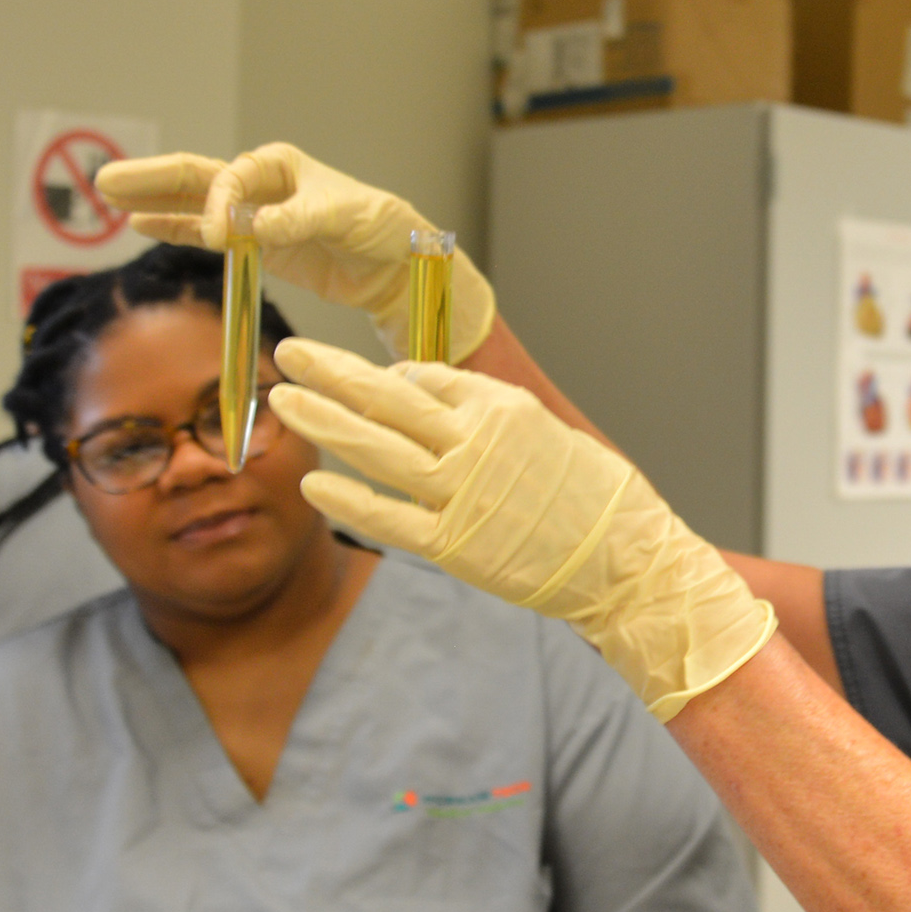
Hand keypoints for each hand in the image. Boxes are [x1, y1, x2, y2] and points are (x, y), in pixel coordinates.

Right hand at [94, 142, 496, 361]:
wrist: (396, 263)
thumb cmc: (380, 225)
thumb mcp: (345, 215)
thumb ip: (298, 219)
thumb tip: (252, 227)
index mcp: (280, 166)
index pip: (230, 180)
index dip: (217, 207)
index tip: (222, 238)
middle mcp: (259, 185)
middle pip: (195, 178)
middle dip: (152, 179)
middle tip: (107, 179)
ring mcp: (252, 215)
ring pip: (192, 204)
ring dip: (153, 201)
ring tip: (108, 196)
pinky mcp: (255, 244)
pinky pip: (204, 234)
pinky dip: (175, 229)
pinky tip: (141, 225)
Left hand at [269, 339, 774, 718]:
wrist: (628, 559)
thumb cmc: (595, 498)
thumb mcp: (545, 429)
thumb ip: (484, 410)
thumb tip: (425, 386)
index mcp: (499, 409)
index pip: (423, 379)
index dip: (382, 377)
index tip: (353, 377)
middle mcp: (475, 442)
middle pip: (384, 399)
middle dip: (330, 372)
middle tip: (287, 351)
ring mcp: (462, 494)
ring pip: (376, 448)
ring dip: (324, 420)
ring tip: (282, 399)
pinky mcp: (455, 545)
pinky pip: (388, 517)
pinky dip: (347, 499)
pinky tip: (311, 480)